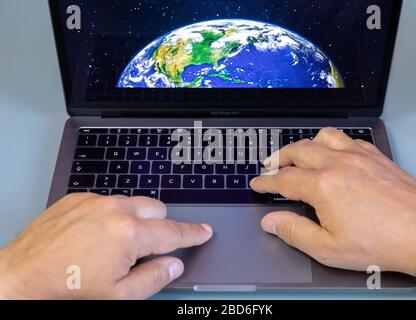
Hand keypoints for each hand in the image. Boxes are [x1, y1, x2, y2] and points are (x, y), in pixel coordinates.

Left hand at [0, 194, 212, 299]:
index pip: (172, 232)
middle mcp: (115, 209)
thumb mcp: (119, 295)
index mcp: (129, 234)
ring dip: (134, 219)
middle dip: (159, 227)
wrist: (21, 276)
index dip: (192, 233)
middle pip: (156, 209)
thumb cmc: (67, 289)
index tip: (203, 231)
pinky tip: (93, 234)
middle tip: (145, 248)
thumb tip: (174, 265)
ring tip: (114, 244)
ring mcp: (94, 200)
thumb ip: (154, 278)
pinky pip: (107, 200)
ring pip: (132, 202)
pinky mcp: (77, 197)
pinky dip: (110, 214)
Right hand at [251, 128, 415, 278]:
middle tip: (270, 166)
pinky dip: (333, 143)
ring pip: (322, 137)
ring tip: (299, 154)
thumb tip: (271, 221)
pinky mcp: (375, 156)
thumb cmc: (379, 244)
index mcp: (322, 185)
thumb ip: (293, 232)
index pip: (283, 178)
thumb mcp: (328, 248)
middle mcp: (338, 164)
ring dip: (305, 144)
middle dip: (279, 157)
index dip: (266, 181)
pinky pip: (348, 139)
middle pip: (298, 151)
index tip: (258, 183)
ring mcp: (358, 156)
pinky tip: (334, 152)